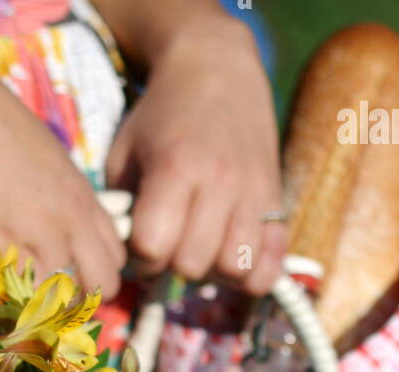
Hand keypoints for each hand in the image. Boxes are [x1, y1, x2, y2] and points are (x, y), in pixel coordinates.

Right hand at [0, 40, 125, 297]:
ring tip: (11, 305)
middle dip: (75, 303)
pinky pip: (12, 296)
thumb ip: (61, 202)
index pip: (114, 262)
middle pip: (98, 287)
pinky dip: (3, 305)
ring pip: (57, 299)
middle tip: (42, 303)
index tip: (70, 287)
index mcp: (82, 200)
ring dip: (37, 309)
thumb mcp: (46, 163)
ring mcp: (35, 236)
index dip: (94, 281)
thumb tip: (57, 236)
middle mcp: (69, 222)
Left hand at [106, 19, 286, 293]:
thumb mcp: (125, 153)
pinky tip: (232, 258)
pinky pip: (270, 265)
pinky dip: (251, 275)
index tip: (141, 242)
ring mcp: (252, 194)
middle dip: (174, 265)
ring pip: (233, 271)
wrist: (216, 69)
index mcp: (175, 168)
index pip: (152, 247)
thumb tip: (131, 260)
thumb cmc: (161, 117)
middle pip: (192, 266)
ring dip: (212, 273)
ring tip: (202, 250)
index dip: (140, 257)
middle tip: (171, 242)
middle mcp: (219, 183)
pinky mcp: (275, 202)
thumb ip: (123, 208)